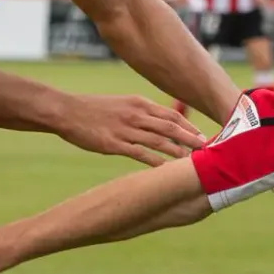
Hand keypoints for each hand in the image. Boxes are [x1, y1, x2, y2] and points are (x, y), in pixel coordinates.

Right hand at [56, 92, 204, 165]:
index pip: (172, 115)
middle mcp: (136, 114)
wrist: (66, 111)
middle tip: (207, 151)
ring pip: (159, 141)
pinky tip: (166, 171)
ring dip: (178, 152)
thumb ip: (140, 112)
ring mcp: (126, 129)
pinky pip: (140, 154)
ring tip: (192, 163)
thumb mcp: (121, 104)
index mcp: (139, 103)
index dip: (190, 126)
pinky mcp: (114, 144)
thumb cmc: (93, 109)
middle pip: (171, 127)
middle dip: (191, 139)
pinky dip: (156, 162)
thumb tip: (158, 122)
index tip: (203, 137)